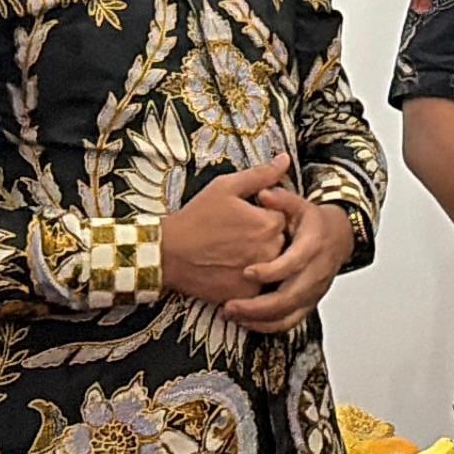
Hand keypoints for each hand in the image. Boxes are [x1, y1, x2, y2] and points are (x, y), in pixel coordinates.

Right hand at [162, 158, 293, 302]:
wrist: (168, 254)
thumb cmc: (196, 218)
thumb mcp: (225, 187)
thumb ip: (260, 174)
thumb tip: (285, 158)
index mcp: (268, 224)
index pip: (283, 217)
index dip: (265, 215)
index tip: (247, 216)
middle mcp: (269, 251)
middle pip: (281, 242)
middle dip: (265, 237)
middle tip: (237, 234)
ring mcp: (258, 276)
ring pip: (272, 264)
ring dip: (260, 258)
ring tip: (234, 251)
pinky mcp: (246, 294)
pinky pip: (259, 284)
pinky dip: (250, 278)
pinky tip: (230, 268)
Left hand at [219, 187, 351, 334]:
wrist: (338, 238)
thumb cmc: (313, 222)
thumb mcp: (300, 204)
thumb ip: (282, 199)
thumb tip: (264, 193)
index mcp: (313, 247)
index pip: (294, 264)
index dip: (271, 271)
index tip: (247, 272)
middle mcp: (316, 273)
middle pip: (289, 297)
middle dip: (258, 306)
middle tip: (229, 306)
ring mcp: (313, 292)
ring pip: (288, 314)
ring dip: (259, 319)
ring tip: (231, 314)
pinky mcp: (309, 303)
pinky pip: (289, 322)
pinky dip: (267, 326)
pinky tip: (245, 322)